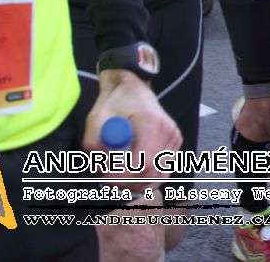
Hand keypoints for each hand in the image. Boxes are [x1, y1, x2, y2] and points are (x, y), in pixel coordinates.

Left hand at [83, 70, 181, 189]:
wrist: (133, 89)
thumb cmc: (115, 103)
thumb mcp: (96, 118)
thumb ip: (94, 143)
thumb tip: (103, 167)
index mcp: (152, 123)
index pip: (143, 163)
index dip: (123, 176)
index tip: (105, 176)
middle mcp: (169, 132)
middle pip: (151, 174)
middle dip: (127, 182)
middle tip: (107, 177)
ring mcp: (175, 139)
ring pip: (157, 177)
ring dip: (136, 182)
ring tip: (118, 172)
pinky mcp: (175, 144)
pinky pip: (162, 172)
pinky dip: (146, 177)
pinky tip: (132, 169)